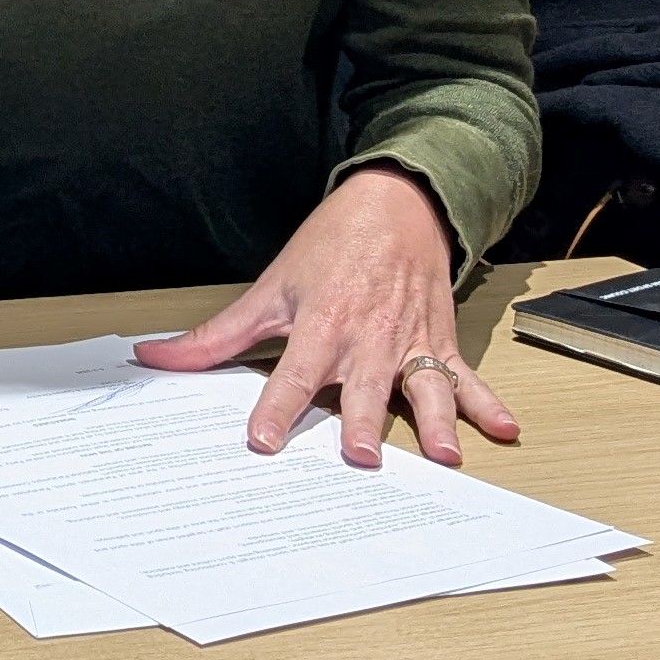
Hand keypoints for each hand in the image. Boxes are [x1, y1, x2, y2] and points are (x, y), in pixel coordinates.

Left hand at [131, 165, 517, 469]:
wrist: (397, 202)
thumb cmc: (332, 246)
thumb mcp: (271, 286)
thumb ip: (216, 336)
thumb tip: (153, 359)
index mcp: (322, 324)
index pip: (292, 373)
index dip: (276, 407)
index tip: (264, 441)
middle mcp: (368, 337)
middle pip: (364, 387)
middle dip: (362, 421)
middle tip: (361, 458)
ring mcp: (409, 340)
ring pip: (424, 386)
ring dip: (436, 420)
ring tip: (447, 455)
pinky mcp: (440, 340)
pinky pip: (466, 375)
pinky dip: (488, 402)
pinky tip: (505, 428)